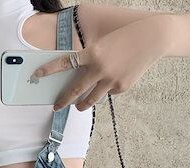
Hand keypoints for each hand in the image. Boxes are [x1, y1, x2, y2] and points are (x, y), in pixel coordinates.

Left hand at [32, 16, 168, 111]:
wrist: (152, 38)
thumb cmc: (125, 38)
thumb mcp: (103, 45)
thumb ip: (90, 61)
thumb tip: (82, 82)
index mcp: (92, 53)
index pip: (65, 63)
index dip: (49, 69)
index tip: (37, 74)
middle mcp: (100, 68)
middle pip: (76, 91)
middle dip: (64, 101)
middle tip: (56, 107)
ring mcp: (111, 80)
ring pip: (91, 99)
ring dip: (82, 105)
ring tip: (79, 107)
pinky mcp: (122, 87)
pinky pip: (109, 93)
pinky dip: (107, 89)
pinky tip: (116, 79)